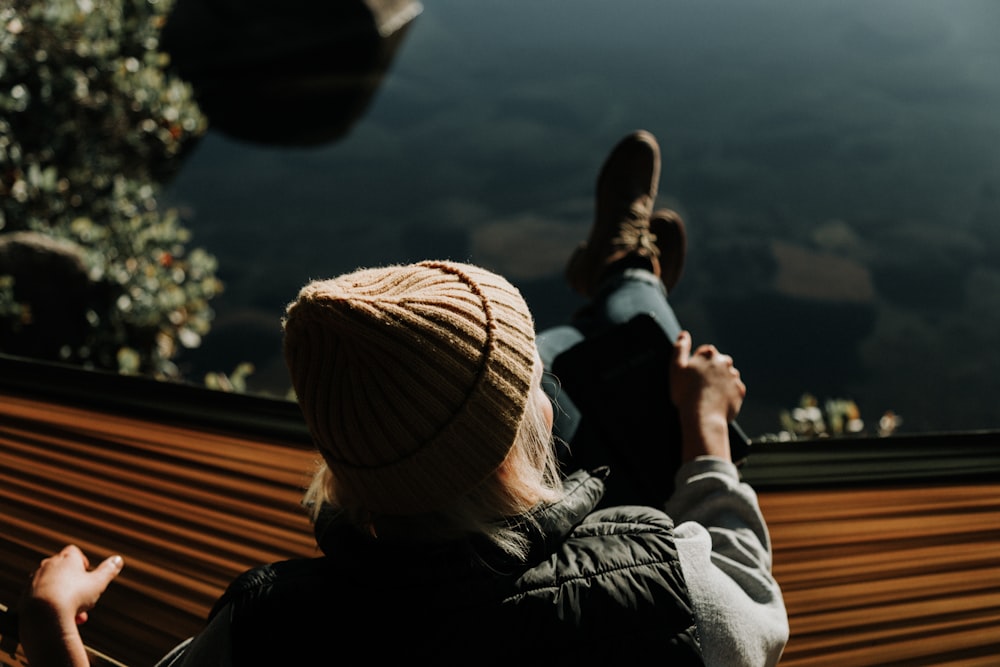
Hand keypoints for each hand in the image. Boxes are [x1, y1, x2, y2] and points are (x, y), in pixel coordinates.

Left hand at [19, 545, 123, 666]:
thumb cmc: (73, 596)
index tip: (87, 572)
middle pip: (62, 569)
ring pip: (51, 585)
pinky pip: (39, 598)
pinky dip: (49, 605)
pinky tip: (59, 617)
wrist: (44, 615)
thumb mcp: (98, 583)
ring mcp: (34, 581)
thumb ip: (108, 570)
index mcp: (66, 559)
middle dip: (73, 583)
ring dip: (62, 596)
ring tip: (74, 613)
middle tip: (83, 597)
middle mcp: (48, 566)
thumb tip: (118, 559)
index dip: (82, 561)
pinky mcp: (24, 596)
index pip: (73, 551)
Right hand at [670, 330, 746, 460]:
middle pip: (719, 363)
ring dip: (721, 382)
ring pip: (728, 376)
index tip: (692, 376)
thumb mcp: (676, 368)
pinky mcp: (740, 391)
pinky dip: (728, 394)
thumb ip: (680, 348)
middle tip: (700, 387)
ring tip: (709, 396)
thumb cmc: (686, 392)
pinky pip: (734, 390)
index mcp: (708, 354)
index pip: (705, 353)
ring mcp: (733, 376)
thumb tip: (683, 334)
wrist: (703, 416)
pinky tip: (717, 402)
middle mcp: (724, 362)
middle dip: (712, 371)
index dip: (698, 364)